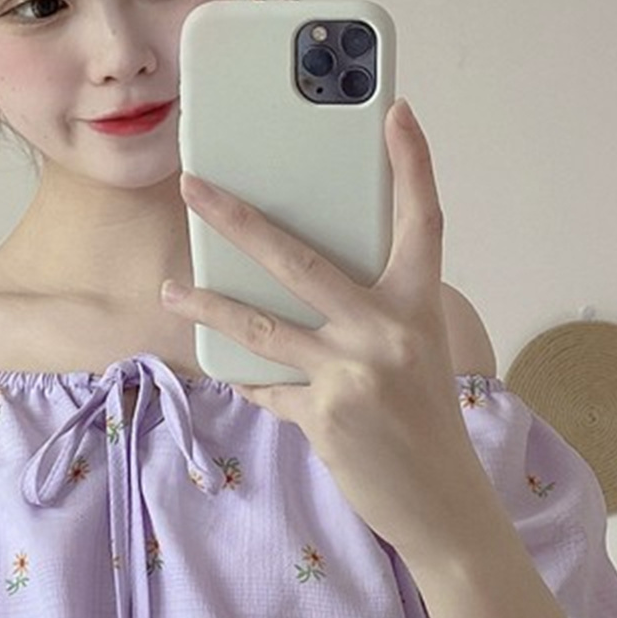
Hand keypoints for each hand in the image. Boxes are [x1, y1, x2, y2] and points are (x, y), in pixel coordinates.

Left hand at [161, 98, 485, 554]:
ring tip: (172, 286)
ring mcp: (353, 374)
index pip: (422, 221)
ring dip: (207, 303)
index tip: (396, 113)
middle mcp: (388, 332)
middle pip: (300, 259)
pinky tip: (229, 368)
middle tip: (193, 185)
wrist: (444, 505)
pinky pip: (267, 385)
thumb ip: (371, 312)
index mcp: (419, 307)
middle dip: (238, 218)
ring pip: (260, 325)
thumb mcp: (416, 353)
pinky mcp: (323, 415)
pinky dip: (248, 377)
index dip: (413, 164)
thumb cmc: (426, 422)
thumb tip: (301, 278)